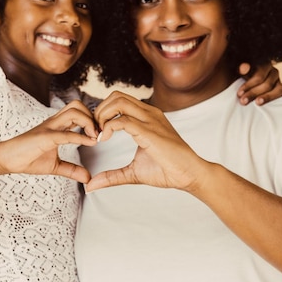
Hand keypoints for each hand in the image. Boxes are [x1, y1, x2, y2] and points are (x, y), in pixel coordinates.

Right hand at [0, 100, 97, 182]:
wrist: (6, 159)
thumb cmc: (28, 159)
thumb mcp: (55, 166)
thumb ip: (72, 170)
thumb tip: (88, 178)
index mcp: (57, 125)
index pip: (78, 111)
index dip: (92, 119)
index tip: (100, 135)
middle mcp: (54, 122)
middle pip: (78, 105)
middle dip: (92, 116)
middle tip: (99, 133)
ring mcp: (49, 128)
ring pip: (74, 111)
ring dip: (89, 122)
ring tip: (95, 137)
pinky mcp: (44, 137)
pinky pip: (66, 133)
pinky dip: (81, 137)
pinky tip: (91, 143)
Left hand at [86, 91, 205, 191]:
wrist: (190, 175)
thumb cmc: (167, 171)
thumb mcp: (133, 172)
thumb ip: (112, 176)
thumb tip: (91, 186)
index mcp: (147, 117)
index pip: (119, 100)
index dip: (103, 113)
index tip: (96, 133)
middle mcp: (149, 113)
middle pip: (116, 95)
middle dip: (99, 111)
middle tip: (95, 131)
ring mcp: (150, 120)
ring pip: (118, 101)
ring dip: (102, 115)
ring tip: (100, 135)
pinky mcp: (150, 131)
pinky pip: (123, 120)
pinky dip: (108, 127)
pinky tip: (104, 139)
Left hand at [237, 63, 281, 104]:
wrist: (241, 85)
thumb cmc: (238, 79)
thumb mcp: (236, 73)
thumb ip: (241, 69)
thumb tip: (243, 67)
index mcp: (262, 65)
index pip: (258, 76)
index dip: (248, 85)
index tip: (239, 94)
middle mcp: (272, 71)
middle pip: (267, 84)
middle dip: (254, 93)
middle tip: (243, 101)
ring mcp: (279, 80)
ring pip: (279, 89)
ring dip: (268, 97)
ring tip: (258, 103)